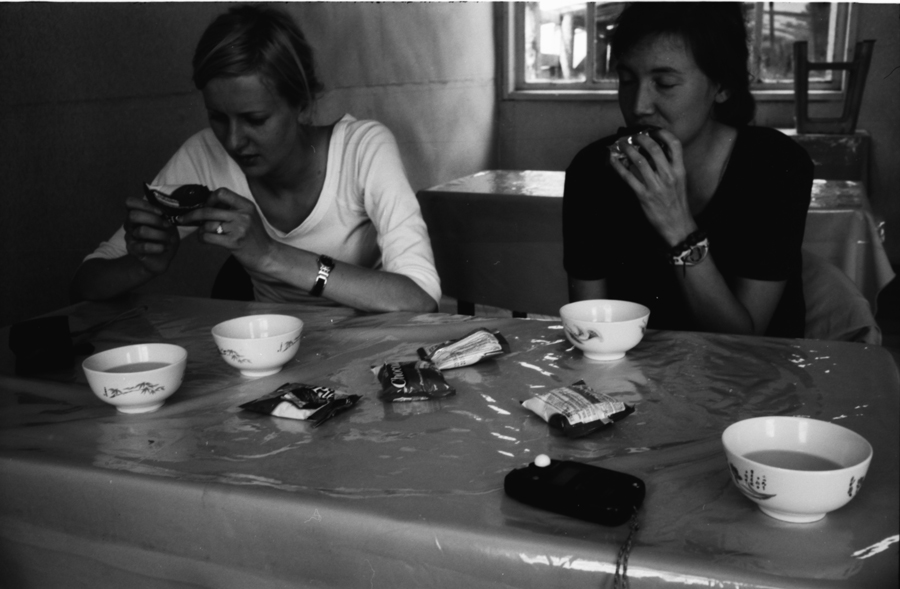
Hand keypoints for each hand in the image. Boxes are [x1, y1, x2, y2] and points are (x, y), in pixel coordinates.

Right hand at [123, 196, 179, 275]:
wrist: (163, 258)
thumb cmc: (166, 237)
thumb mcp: (168, 223)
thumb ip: (165, 215)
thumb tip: (166, 210)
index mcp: (138, 214)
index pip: (130, 202)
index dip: (145, 205)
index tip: (161, 213)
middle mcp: (130, 223)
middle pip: (133, 215)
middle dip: (154, 220)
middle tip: (167, 226)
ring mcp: (130, 236)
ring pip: (141, 231)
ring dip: (160, 235)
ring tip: (169, 239)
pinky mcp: (132, 249)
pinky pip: (144, 246)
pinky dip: (158, 247)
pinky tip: (164, 248)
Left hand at [178, 188, 274, 270]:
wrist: (266, 255)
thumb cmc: (254, 237)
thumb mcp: (249, 217)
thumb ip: (232, 209)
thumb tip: (207, 203)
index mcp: (246, 205)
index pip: (222, 193)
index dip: (209, 199)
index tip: (206, 206)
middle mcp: (243, 215)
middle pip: (209, 210)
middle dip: (192, 215)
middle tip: (184, 218)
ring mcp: (239, 229)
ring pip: (207, 225)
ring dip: (200, 230)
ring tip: (203, 233)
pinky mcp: (233, 242)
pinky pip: (208, 237)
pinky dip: (202, 238)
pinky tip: (204, 239)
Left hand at [609, 129, 694, 245]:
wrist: (677, 225)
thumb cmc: (677, 203)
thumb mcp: (679, 182)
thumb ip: (670, 167)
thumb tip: (653, 154)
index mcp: (680, 170)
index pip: (675, 145)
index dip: (663, 134)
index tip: (654, 130)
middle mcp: (668, 176)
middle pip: (654, 149)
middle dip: (641, 138)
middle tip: (633, 136)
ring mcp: (656, 185)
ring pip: (639, 161)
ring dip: (627, 150)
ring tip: (621, 145)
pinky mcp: (644, 195)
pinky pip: (628, 177)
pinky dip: (618, 166)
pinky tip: (613, 160)